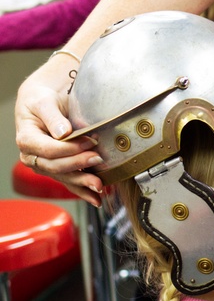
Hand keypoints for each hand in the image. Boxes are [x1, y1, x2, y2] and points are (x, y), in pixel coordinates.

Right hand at [15, 58, 104, 205]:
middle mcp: (33, 156)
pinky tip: (96, 199)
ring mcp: (45, 165)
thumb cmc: (42, 100)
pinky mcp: (58, 170)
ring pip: (64, 178)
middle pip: (56, 166)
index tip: (91, 142)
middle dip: (78, 165)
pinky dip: (83, 192)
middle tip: (98, 159)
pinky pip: (70, 183)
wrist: (44, 104)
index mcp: (27, 139)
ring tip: (100, 186)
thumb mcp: (44, 102)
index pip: (49, 150)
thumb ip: (53, 117)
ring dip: (83, 183)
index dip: (70, 148)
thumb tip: (63, 132)